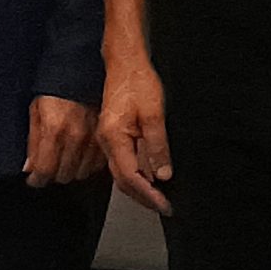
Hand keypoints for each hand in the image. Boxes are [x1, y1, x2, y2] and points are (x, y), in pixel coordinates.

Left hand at [24, 95, 104, 188]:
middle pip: (63, 176)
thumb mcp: (35, 109)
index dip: (37, 180)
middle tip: (49, 165)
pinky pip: (97, 165)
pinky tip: (81, 154)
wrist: (83, 71)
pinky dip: (88, 164)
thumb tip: (28, 168)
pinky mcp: (107, 138)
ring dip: (72, 170)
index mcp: (54, 129)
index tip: (34, 179)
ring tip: (66, 157)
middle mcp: (76, 137)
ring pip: (81, 173)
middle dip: (53, 173)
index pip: (45, 171)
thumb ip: (32, 141)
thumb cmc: (57, 86)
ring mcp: (94, 138)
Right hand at [96, 52, 172, 215]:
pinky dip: (136, 175)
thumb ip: (157, 146)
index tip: (164, 205)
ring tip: (158, 198)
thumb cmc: (137, 81)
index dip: (149, 195)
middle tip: (164, 207)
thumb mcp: (154, 113)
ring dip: (140, 188)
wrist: (125, 62)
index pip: (131, 177)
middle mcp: (106, 141)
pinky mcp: (112, 134)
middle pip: (123, 180)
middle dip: (144, 198)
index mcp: (114, 138)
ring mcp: (107, 139)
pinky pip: (122, 162)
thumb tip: (162, 174)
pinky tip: (149, 178)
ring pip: (121, 173)